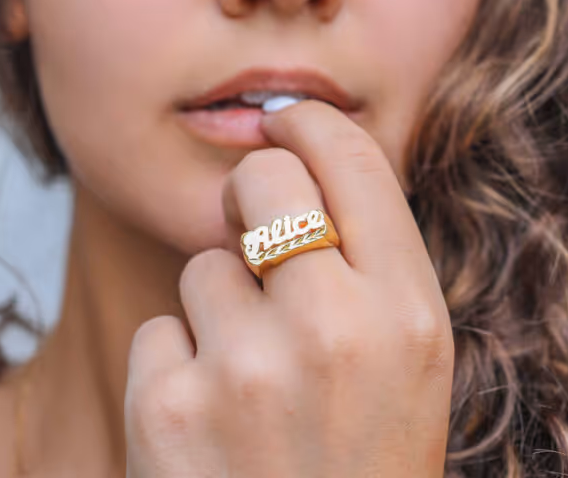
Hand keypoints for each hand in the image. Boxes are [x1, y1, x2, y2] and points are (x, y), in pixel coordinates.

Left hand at [124, 100, 453, 476]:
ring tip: (249, 382)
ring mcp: (246, 370)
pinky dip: (176, 365)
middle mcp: (334, 330)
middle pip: (261, 178)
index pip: (354, 160)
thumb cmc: (360, 459)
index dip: (311, 125)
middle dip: (250, 196)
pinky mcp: (166, 408)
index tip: (287, 124)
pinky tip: (210, 425)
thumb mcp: (406, 359)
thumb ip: (367, 258)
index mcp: (408, 313)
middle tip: (254, 239)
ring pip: (203, 262)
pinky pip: (159, 327)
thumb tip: (302, 157)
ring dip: (217, 309)